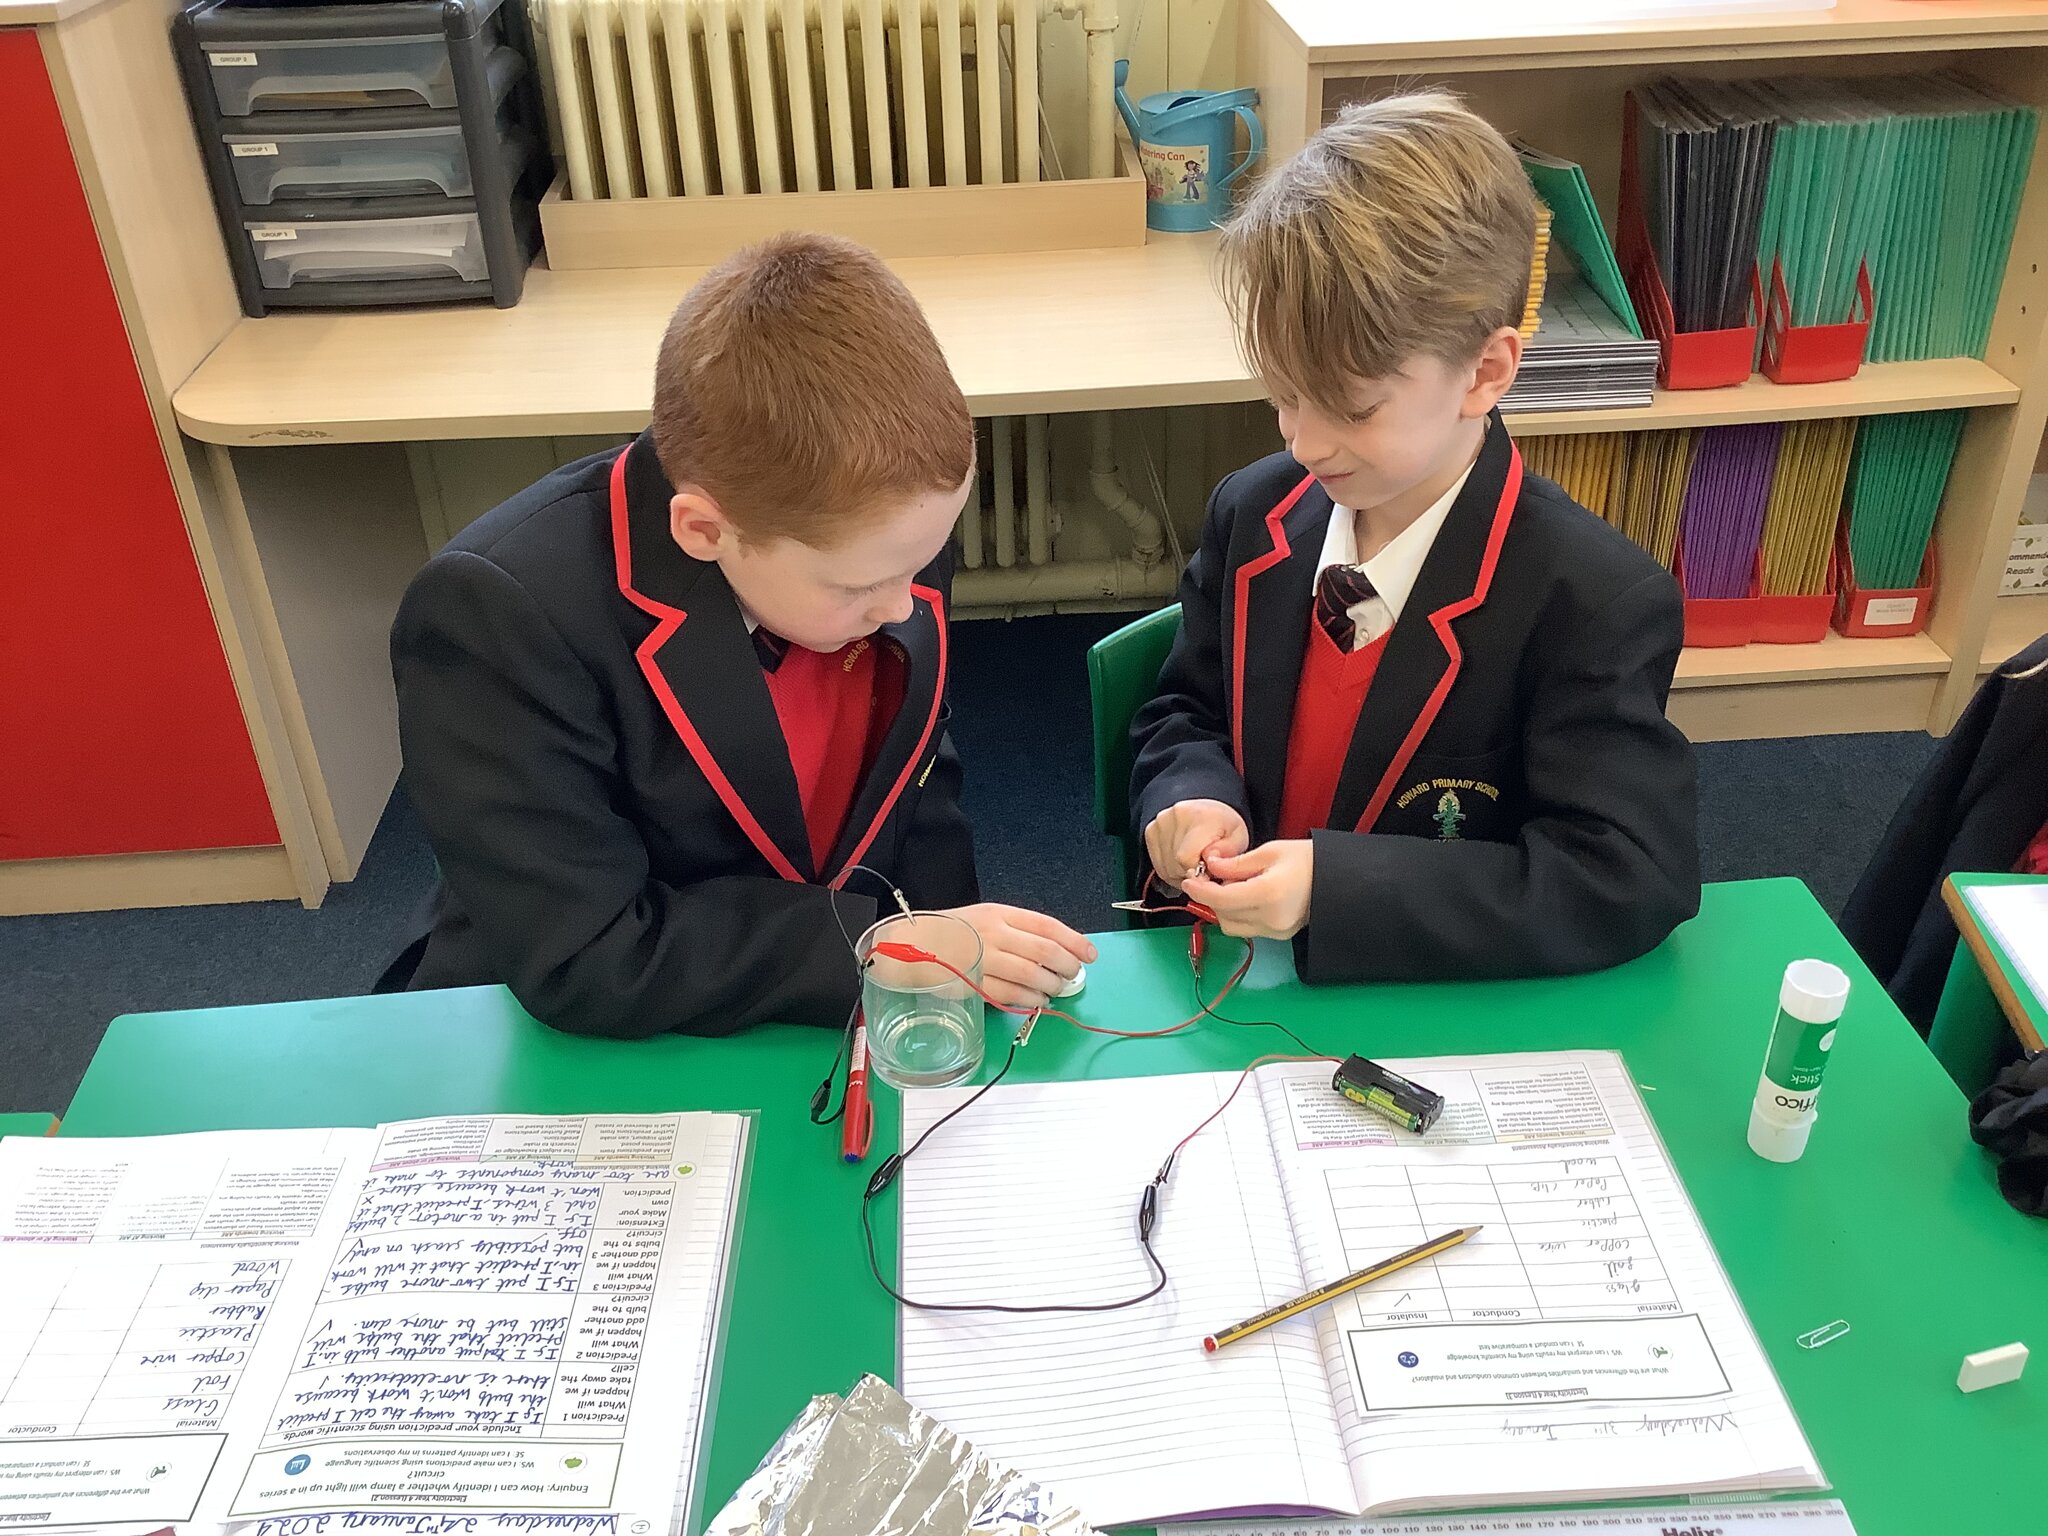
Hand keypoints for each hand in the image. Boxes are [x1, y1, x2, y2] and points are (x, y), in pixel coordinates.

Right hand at [940, 903, 1097, 1010]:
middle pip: (1045, 952)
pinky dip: (1031, 1000)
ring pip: (1032, 975)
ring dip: (1051, 986)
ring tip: (1056, 990)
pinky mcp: (974, 985)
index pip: (1047, 926)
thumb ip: (1018, 931)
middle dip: (1067, 967)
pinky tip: (1038, 1001)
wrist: (911, 948)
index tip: (1089, 955)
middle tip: (1073, 975)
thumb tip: (1056, 951)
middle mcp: (994, 935)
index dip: (1074, 941)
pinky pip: (1012, 995)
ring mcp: (984, 960)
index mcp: (1000, 914)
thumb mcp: (985, 919)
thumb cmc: (952, 933)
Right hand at [1143, 799, 1249, 888]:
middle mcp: (1175, 816)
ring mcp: (1160, 823)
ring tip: (1195, 863)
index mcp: (1200, 816)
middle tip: (1205, 867)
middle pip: (1175, 865)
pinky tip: (1184, 862)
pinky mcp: (1150, 831)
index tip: (1210, 873)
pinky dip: (1172, 870)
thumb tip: (1209, 860)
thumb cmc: (1223, 826)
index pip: (1186, 858)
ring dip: (1181, 874)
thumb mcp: (1238, 838)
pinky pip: (1159, 866)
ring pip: (1166, 869)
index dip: (1199, 873)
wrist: (1207, 811)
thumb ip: (1228, 852)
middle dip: (1192, 874)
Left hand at [1183, 841, 1313, 940]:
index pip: (1221, 899)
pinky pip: (1247, 929)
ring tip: (1230, 887)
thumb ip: (1235, 863)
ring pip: (1231, 926)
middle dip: (1211, 898)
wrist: (1335, 879)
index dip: (1200, 890)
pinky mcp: (1279, 936)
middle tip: (1210, 878)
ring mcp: (1276, 931)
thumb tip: (1209, 866)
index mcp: (1268, 893)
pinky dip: (1237, 915)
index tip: (1189, 880)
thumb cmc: (1306, 860)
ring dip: (1222, 909)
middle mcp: (1271, 918)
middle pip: (1223, 915)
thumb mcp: (1269, 852)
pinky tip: (1244, 897)